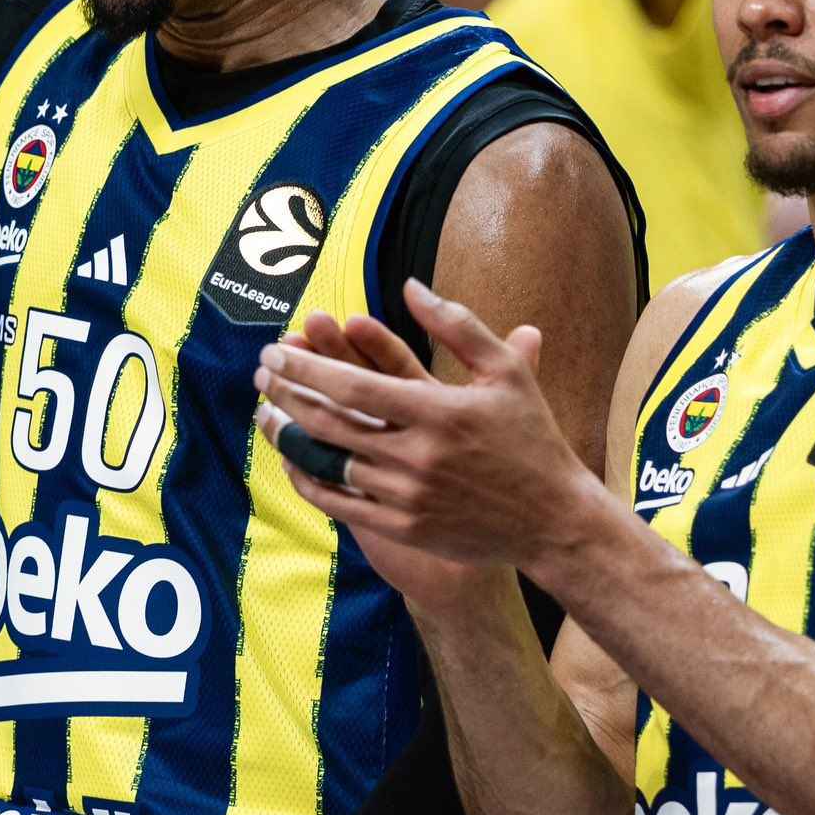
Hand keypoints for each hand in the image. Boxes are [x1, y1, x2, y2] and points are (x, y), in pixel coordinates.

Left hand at [253, 278, 594, 591]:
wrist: (554, 520)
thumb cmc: (531, 437)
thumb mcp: (504, 372)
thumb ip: (455, 325)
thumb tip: (408, 286)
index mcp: (438, 411)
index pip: (353, 386)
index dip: (307, 367)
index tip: (276, 350)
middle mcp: (417, 456)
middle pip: (330, 423)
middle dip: (287, 394)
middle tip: (261, 374)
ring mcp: (407, 497)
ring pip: (329, 464)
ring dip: (289, 437)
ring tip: (265, 413)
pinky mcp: (404, 528)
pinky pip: (341, 503)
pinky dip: (310, 481)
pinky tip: (294, 462)